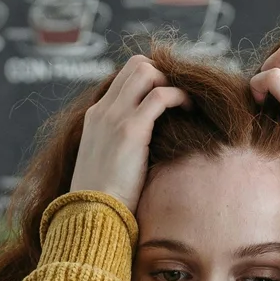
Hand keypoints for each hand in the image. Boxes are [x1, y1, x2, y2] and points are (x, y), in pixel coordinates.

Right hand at [66, 55, 190, 213]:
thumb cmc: (103, 198)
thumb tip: (151, 140)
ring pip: (146, 71)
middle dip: (163, 74)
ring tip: (185, 103)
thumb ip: (123, 143)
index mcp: (95, 117)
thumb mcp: (108, 162)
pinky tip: (189, 110)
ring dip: (170, 81)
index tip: (168, 97)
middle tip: (179, 97)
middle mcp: (102, 111)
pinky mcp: (130, 130)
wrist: (90, 215)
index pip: (124, 77)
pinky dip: (178, 96)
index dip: (151, 79)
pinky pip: (160, 95)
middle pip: (135, 65)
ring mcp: (113, 118)